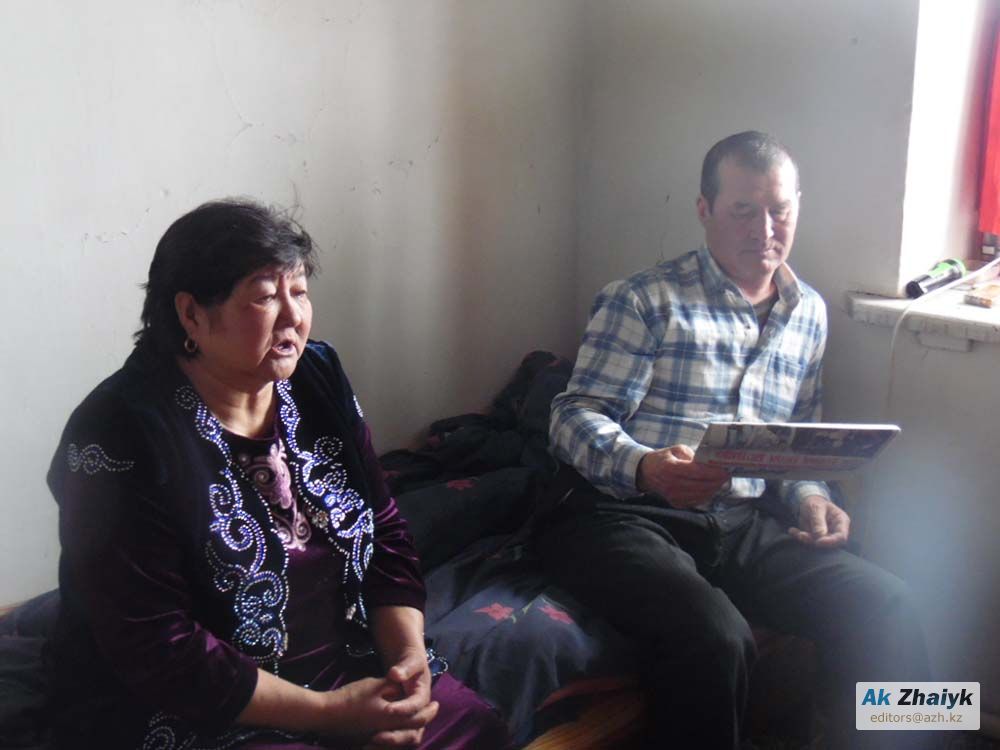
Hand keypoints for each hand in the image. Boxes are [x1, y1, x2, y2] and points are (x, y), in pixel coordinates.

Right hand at [324, 675, 438, 747]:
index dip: (429, 711)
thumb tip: (404, 689)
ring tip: (417, 721)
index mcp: (392, 718)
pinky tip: (398, 728)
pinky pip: (390, 743)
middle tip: (431, 712)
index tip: (436, 704)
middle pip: (413, 733)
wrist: (326, 714)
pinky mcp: (369, 741)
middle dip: (424, 722)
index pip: (418, 718)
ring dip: (412, 731)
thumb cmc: (351, 697)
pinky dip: (398, 737)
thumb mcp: (376, 685)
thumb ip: (393, 687)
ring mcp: (378, 738)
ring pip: (403, 741)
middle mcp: (387, 731)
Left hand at [365, 649, 433, 746]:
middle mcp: (420, 713)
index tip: (388, 709)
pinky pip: (397, 742)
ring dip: (389, 746)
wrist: (410, 666)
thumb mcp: (410, 661)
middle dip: (395, 737)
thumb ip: (404, 668)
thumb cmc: (411, 662)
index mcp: (423, 696)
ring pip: (405, 740)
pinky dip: (385, 746)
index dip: (403, 709)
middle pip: (414, 732)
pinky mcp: (402, 726)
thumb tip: (396, 674)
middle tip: (375, 737)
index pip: (416, 706)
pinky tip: (366, 746)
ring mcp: (412, 721)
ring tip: (367, 746)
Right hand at [636, 444, 730, 507]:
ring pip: (701, 495)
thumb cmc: (663, 459)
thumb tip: (709, 462)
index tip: (725, 470)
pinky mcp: (676, 503)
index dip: (713, 472)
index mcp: (671, 468)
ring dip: (713, 488)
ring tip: (720, 481)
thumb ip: (692, 455)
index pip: (697, 472)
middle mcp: (672, 484)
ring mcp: (674, 496)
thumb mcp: (676, 449)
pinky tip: (710, 487)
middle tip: (726, 475)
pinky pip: (697, 501)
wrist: (647, 473)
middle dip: (717, 481)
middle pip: (701, 485)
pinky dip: (706, 495)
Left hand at [788, 494, 849, 547]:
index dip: (831, 541)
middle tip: (801, 535)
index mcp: (841, 521)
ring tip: (793, 531)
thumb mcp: (816, 508)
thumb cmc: (816, 503)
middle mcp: (835, 531)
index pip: (841, 537)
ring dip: (805, 539)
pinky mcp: (816, 538)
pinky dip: (799, 537)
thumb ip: (818, 521)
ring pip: (817, 544)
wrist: (808, 503)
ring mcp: (826, 536)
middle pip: (829, 543)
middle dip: (814, 541)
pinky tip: (792, 531)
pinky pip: (808, 541)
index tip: (818, 541)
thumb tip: (820, 535)